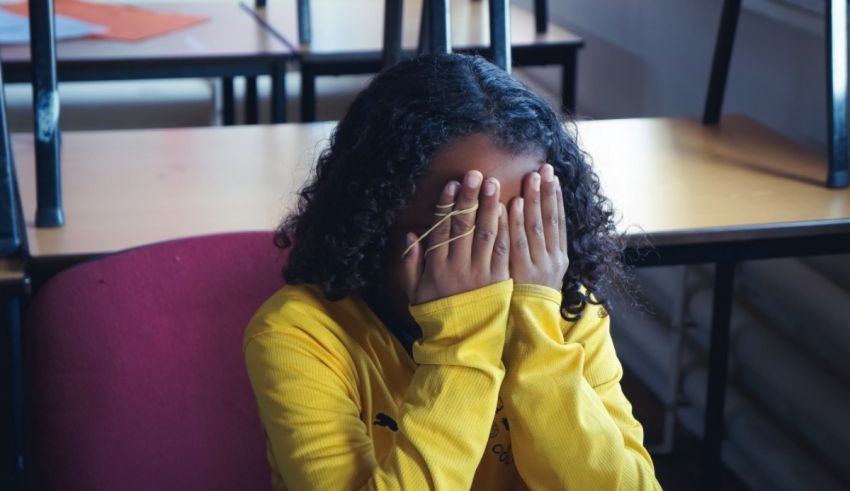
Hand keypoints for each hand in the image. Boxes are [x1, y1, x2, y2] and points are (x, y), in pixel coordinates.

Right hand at [401, 171, 509, 304]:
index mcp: (435, 268)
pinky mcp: (499, 280)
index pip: (441, 230)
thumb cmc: (436, 315)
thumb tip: (411, 234)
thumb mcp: (414, 292)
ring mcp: (479, 274)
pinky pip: (501, 250)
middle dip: (469, 198)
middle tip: (475, 174)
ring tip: (493, 183)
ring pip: (484, 234)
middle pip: (463, 227)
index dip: (446, 206)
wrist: (461, 343)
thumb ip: (410, 263)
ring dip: (489, 206)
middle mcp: (456, 268)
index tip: (452, 184)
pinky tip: (507, 209)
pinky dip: (504, 228)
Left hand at [508, 164, 568, 289]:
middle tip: (543, 168)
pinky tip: (510, 204)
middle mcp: (552, 259)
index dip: (556, 197)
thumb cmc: (533, 294)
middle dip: (546, 192)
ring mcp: (536, 266)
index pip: (558, 220)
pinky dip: (514, 222)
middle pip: (549, 220)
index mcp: (560, 256)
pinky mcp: (520, 273)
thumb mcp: (545, 269)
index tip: (552, 175)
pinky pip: (516, 244)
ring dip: (532, 201)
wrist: (529, 325)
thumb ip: (543, 245)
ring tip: (530, 179)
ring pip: (535, 228)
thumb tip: (536, 214)